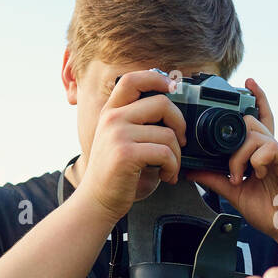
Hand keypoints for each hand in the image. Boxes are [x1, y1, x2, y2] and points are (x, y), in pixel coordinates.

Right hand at [80, 69, 187, 222]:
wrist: (97, 200)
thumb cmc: (117, 172)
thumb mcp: (122, 139)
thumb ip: (140, 122)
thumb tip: (174, 110)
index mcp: (112, 111)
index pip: (132, 79)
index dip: (156, 78)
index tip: (172, 88)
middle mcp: (112, 118)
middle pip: (161, 103)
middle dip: (180, 123)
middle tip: (180, 141)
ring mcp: (117, 134)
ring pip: (168, 133)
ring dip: (177, 155)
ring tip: (170, 167)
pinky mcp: (126, 153)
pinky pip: (165, 153)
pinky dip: (172, 167)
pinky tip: (166, 176)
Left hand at [185, 79, 277, 259]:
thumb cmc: (269, 212)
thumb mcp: (234, 193)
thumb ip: (214, 179)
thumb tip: (191, 170)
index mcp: (261, 154)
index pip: (258, 120)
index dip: (256, 99)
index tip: (248, 82)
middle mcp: (272, 150)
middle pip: (251, 123)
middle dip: (233, 140)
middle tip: (229, 167)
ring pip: (256, 134)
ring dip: (240, 154)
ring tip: (238, 176)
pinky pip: (271, 147)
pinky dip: (257, 159)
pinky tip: (256, 174)